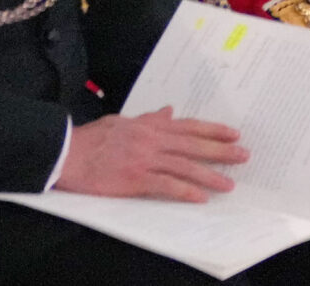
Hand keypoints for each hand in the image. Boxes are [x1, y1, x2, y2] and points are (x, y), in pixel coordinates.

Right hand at [56, 107, 246, 200]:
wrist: (66, 152)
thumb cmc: (92, 138)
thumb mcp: (122, 121)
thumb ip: (148, 118)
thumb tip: (169, 111)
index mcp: (150, 126)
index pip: (189, 126)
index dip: (214, 130)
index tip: (234, 134)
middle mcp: (152, 140)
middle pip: (194, 145)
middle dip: (221, 151)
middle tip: (243, 156)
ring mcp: (144, 160)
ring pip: (185, 166)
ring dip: (209, 176)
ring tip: (228, 184)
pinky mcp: (134, 179)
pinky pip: (165, 185)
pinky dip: (185, 191)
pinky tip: (200, 198)